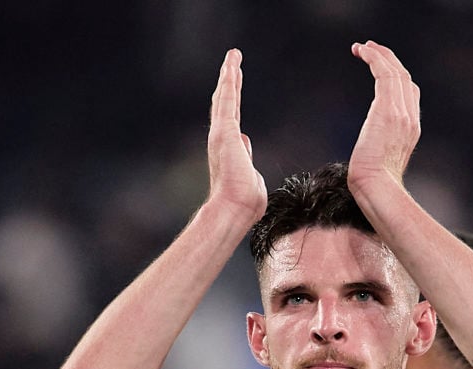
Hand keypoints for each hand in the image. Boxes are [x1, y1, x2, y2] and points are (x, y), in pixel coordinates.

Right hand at [207, 49, 267, 220]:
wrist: (234, 209)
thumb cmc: (245, 202)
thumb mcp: (251, 176)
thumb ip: (247, 157)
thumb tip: (245, 143)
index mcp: (230, 149)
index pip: (231, 118)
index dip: (233, 100)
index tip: (234, 85)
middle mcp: (222, 139)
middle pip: (225, 104)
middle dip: (228, 82)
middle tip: (231, 62)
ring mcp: (221, 135)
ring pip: (225, 98)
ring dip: (229, 76)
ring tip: (233, 56)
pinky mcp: (224, 132)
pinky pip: (227, 101)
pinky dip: (229, 82)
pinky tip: (232, 66)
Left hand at [347, 41, 420, 192]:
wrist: (377, 189)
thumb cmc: (373, 184)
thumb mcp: (380, 163)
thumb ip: (379, 149)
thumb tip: (368, 151)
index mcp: (411, 130)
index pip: (409, 93)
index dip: (397, 76)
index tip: (381, 67)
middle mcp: (411, 118)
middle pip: (405, 79)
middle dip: (389, 60)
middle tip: (370, 49)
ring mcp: (402, 113)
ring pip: (395, 72)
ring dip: (379, 55)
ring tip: (362, 47)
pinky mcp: (388, 110)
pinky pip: (384, 73)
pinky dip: (374, 58)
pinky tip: (362, 51)